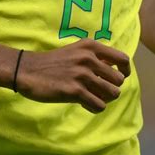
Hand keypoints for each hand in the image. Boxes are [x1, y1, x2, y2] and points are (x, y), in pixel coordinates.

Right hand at [16, 38, 130, 113]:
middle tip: (99, 90)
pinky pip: (99, 105)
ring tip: (93, 96)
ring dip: (104, 98)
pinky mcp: (74, 91)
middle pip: (119, 80)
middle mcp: (88, 58)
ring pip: (112, 94)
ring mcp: (82, 75)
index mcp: (90, 46)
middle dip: (112, 88)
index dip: (124, 71)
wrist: (29, 70)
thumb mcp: (76, 51)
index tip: (118, 78)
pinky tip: (84, 103)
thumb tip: (115, 69)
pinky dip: (94, 107)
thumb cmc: (54, 61)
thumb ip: (95, 57)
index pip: (123, 59)